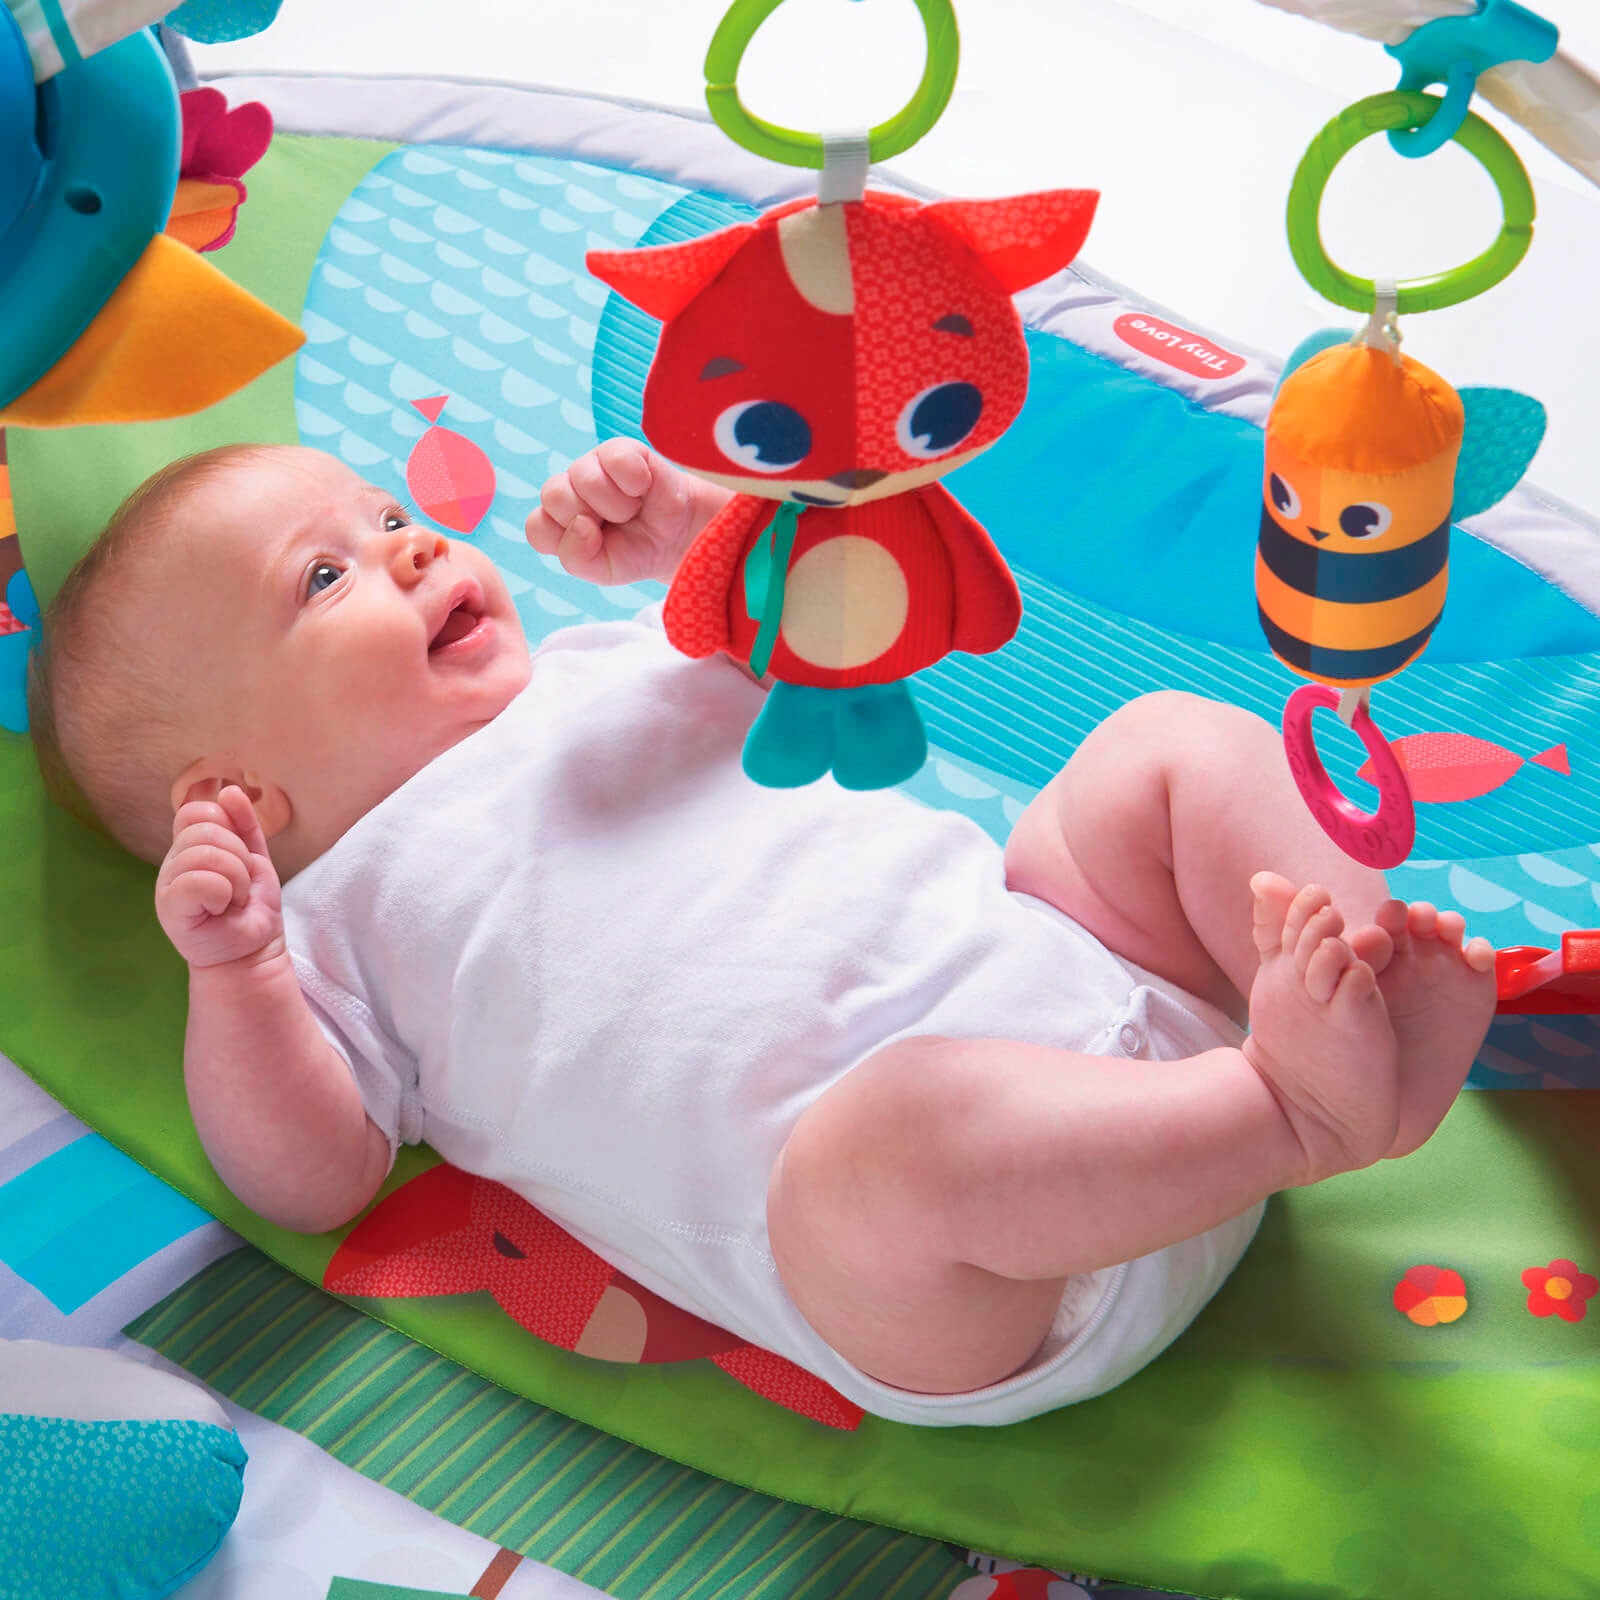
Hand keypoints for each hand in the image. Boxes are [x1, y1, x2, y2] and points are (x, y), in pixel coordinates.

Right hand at [155, 785, 284, 970]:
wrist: (252, 948)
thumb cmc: (250, 905)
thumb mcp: (254, 856)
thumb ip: (244, 824)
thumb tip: (230, 790)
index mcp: (189, 846)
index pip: (198, 810)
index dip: (228, 826)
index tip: (241, 856)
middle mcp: (172, 861)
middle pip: (205, 829)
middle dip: (238, 858)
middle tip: (239, 886)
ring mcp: (167, 884)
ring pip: (205, 853)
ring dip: (235, 878)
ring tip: (232, 899)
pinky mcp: (168, 907)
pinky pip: (196, 880)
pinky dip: (222, 893)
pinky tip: (220, 908)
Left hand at [527, 439, 713, 585]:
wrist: (680, 539)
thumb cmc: (636, 551)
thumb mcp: (603, 571)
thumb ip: (577, 558)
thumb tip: (580, 523)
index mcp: (557, 519)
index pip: (537, 527)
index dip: (567, 542)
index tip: (597, 545)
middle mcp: (569, 487)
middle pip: (553, 496)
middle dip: (591, 519)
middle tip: (617, 525)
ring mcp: (593, 464)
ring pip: (584, 479)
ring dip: (618, 505)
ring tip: (633, 509)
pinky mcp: (622, 449)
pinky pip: (614, 460)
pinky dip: (634, 481)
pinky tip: (643, 489)